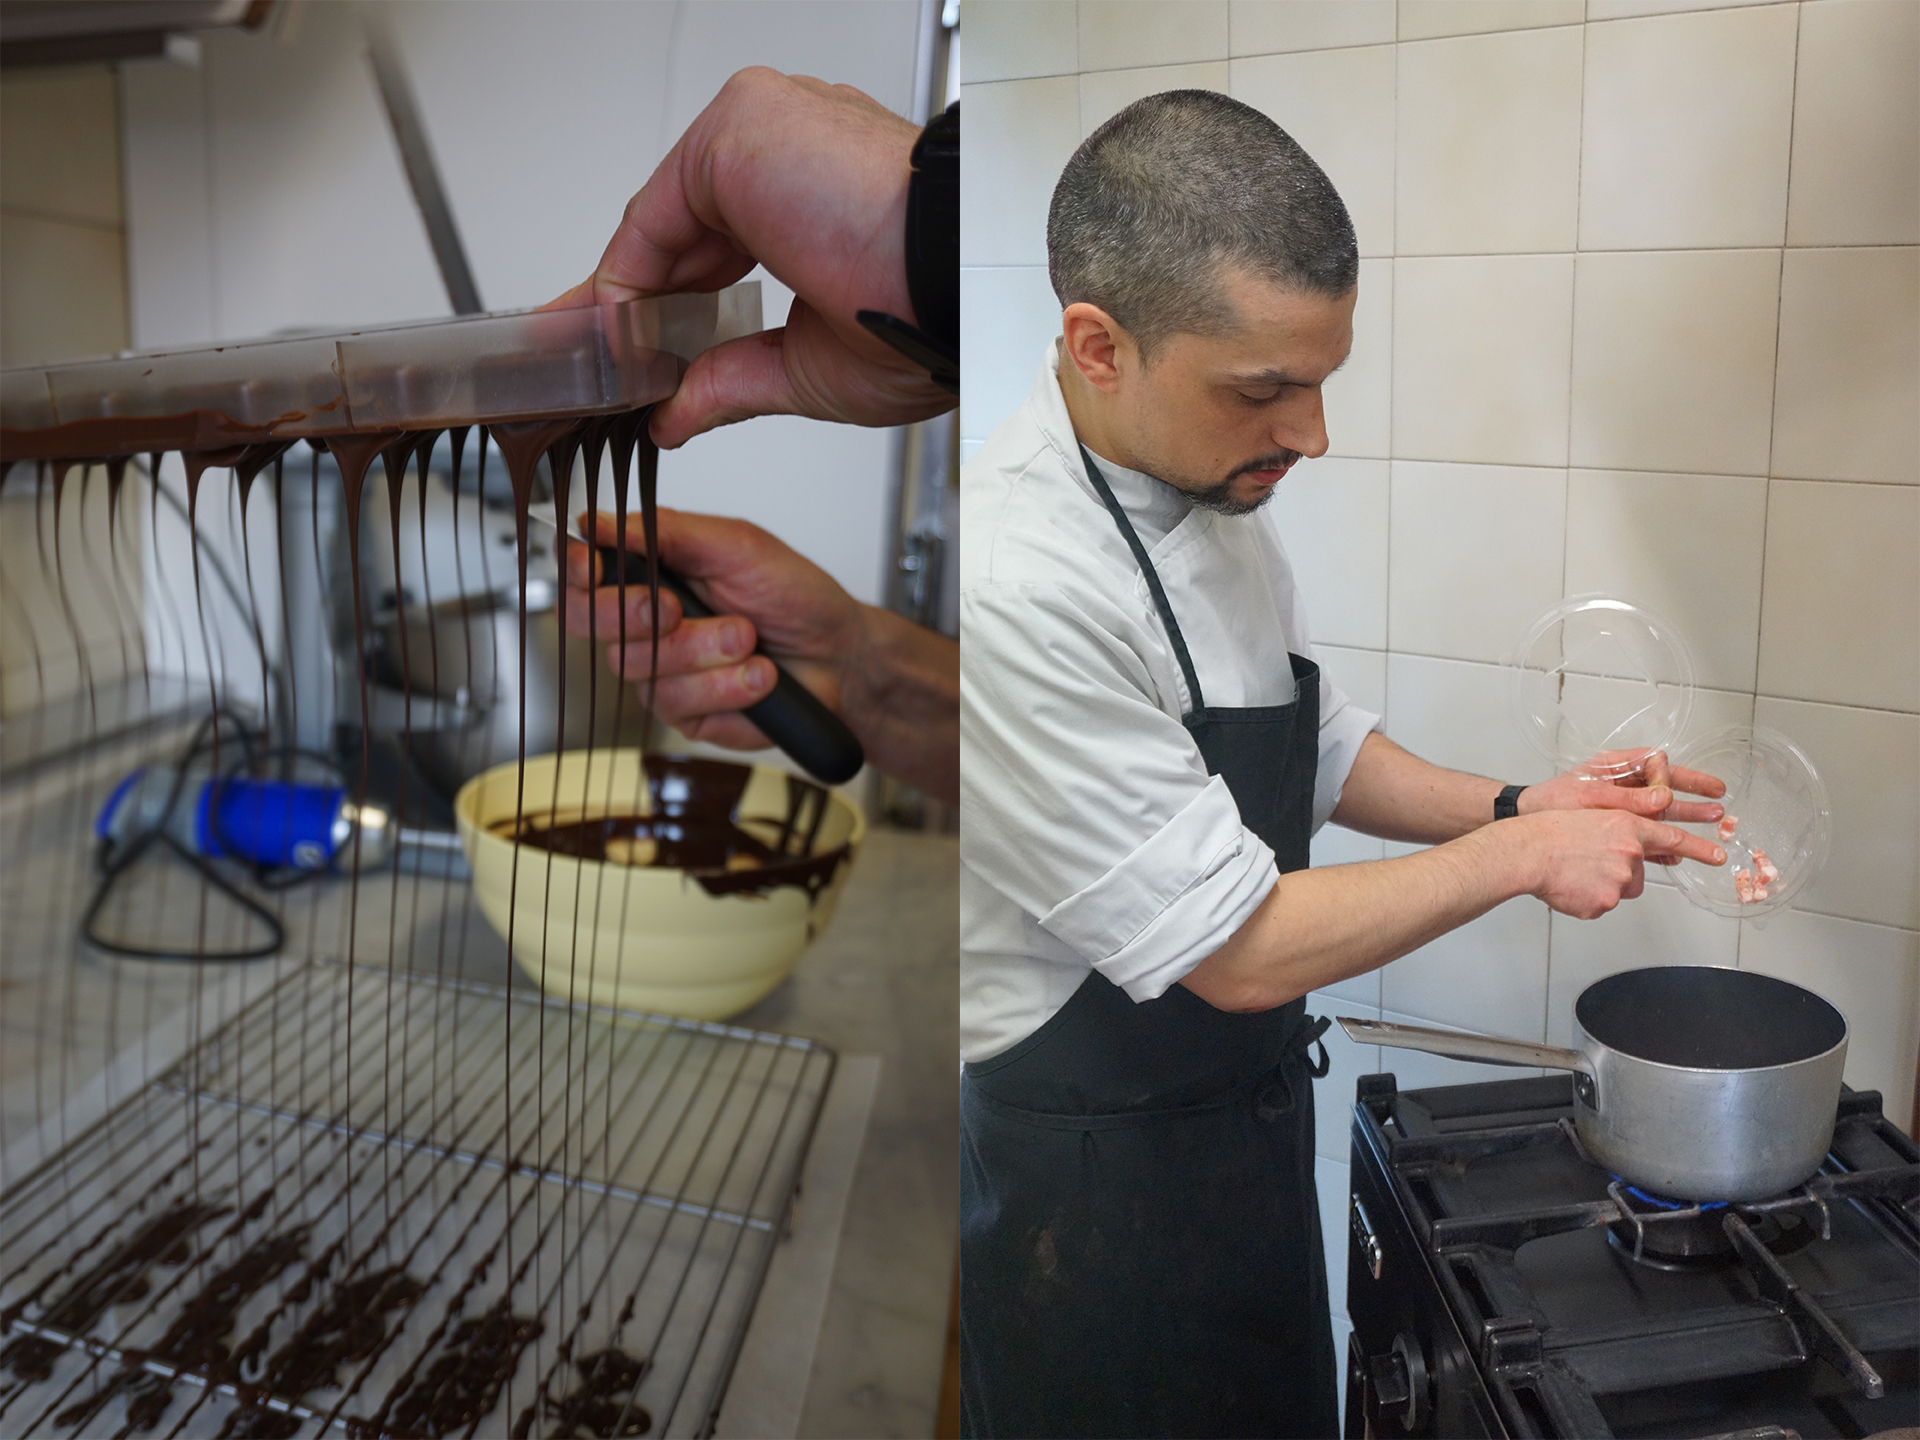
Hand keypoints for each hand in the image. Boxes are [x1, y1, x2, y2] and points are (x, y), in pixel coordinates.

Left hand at [547, 68, 951, 448]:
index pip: (718, 247)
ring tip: (601, 368)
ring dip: (629, 300)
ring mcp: (765, 127)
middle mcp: (793, 149)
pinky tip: (617, 336)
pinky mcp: (737, 125)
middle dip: (638, 305)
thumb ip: (733, 380)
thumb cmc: (931, 320)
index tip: (631, 356)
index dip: (669, 308)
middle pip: (684, 232)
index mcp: (822, 194)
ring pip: (666, 223)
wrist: (962, 288)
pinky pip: (657, 214)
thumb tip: (675, 414)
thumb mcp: (813, 369)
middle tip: (599, 365)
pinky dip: (628, 279)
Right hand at [562, 507, 960, 801]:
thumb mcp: (735, 545)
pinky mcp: (684, 714)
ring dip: (703, 651)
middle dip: (631, 612)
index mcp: (651, 572)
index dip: (577, 569)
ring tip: (749, 639)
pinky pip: (677, 703)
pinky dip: (726, 686)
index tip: (594, 566)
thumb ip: (665, 531)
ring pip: (639, 664)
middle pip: (585, 621)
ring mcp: (661, 670)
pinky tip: (758, 677)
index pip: (582, 572)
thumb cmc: (795, 596)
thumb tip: (595, 520)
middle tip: (676, 607)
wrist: (841, 657)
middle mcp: (645, 622)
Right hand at [1512, 809, 1726, 919]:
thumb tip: (1633, 856)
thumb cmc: (1551, 831)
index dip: (1699, 848)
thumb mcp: (1593, 816)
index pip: (1672, 839)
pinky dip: (1584, 899)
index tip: (1720, 856)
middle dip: (1619, 872)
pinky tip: (1568, 886)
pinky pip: (1600, 906)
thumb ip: (1621, 834)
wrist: (1527, 852)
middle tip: (1588, 862)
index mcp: (1628, 827)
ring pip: (1619, 890)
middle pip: (1637, 873)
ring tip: (1573, 872)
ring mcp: (1619, 881)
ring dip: (1600, 886)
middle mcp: (1630, 854)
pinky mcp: (1604, 904)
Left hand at [1517, 748, 1726, 839]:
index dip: (1672, 777)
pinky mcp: (1617, 826)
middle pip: (1666, 784)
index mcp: (1616, 766)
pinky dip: (1661, 844)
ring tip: (1714, 821)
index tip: (1681, 791)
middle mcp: (1623, 783)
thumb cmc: (1553, 801)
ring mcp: (1622, 805)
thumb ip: (1629, 799)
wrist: (1530, 823)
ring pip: (1661, 810)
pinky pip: (1647, 832)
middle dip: (1694, 790)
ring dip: (1685, 818)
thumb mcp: (1592, 796)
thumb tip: (1664, 799)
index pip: (1655, 763)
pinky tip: (1676, 855)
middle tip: (1720, 795)